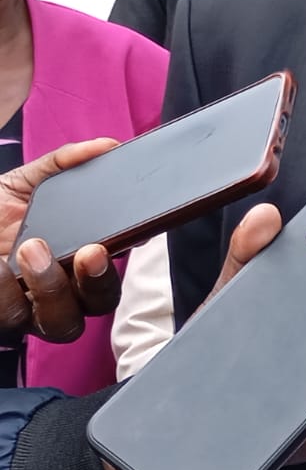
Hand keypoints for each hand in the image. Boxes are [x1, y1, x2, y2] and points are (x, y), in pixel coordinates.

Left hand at [0, 138, 122, 345]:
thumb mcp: (23, 183)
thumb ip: (62, 164)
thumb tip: (105, 145)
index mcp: (74, 259)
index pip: (114, 268)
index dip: (127, 254)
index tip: (130, 234)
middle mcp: (59, 289)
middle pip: (100, 304)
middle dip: (99, 281)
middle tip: (89, 251)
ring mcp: (30, 309)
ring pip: (63, 323)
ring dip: (53, 288)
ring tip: (32, 249)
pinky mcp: (3, 314)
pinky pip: (12, 314)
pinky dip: (6, 288)